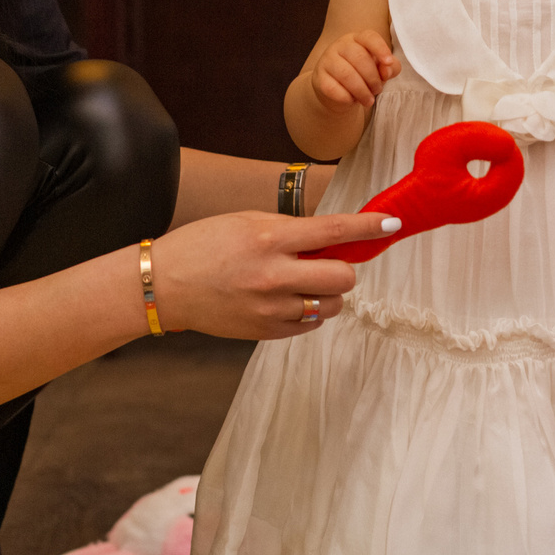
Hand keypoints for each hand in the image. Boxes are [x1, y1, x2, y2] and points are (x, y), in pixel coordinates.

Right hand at [146, 211, 397, 339]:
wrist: (163, 285)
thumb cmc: (204, 246)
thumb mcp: (246, 223)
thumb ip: (290, 230)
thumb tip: (331, 237)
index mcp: (270, 240)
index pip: (333, 230)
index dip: (368, 226)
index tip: (391, 223)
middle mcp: (274, 275)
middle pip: (343, 278)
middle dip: (342, 269)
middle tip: (324, 264)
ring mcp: (271, 308)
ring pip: (331, 306)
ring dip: (327, 294)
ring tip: (300, 284)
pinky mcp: (266, 331)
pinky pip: (310, 325)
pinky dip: (308, 312)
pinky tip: (286, 300)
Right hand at [312, 31, 398, 111]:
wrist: (337, 93)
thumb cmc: (363, 76)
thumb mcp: (380, 70)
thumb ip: (390, 68)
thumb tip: (387, 70)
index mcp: (357, 39)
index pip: (369, 37)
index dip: (380, 48)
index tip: (388, 62)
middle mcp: (340, 45)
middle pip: (360, 58)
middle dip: (373, 78)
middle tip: (377, 90)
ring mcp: (327, 60)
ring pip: (347, 75)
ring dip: (362, 91)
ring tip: (368, 100)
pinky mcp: (318, 78)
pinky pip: (333, 88)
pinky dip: (346, 98)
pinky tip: (351, 100)